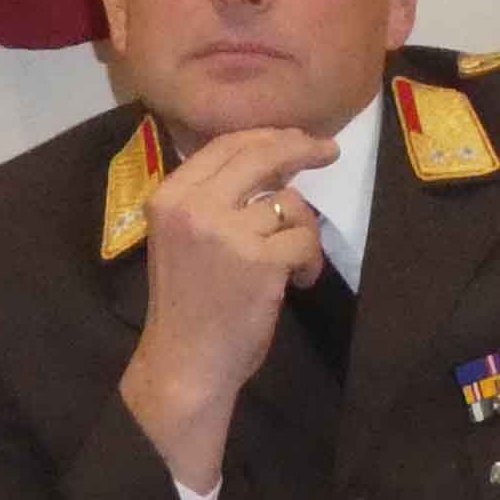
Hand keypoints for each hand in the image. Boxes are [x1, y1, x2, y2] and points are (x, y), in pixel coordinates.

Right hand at [118, 125, 333, 492]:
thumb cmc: (187, 303)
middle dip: (301, 148)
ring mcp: (228, 233)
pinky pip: (305, 239)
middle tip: (329, 152)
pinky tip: (297, 281)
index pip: (226, 145)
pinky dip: (309, 261)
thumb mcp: (183, 236)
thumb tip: (274, 159)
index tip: (296, 138)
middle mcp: (195, 207)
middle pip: (261, 155)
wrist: (184, 363)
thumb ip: (214, 197)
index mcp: (170, 196)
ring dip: (303, 230)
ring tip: (292, 261)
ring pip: (291, 203)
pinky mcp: (261, 261)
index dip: (267, 136)